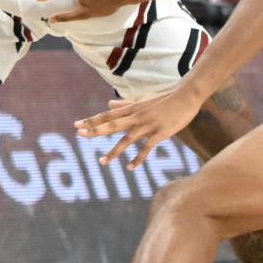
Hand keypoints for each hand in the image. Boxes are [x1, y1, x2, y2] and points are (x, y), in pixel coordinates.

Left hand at [75, 82, 204, 171]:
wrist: (186, 95)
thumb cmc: (164, 97)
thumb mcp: (142, 99)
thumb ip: (125, 104)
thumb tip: (108, 103)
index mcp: (131, 108)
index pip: (107, 115)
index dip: (92, 120)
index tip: (77, 125)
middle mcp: (136, 116)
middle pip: (111, 124)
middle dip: (95, 130)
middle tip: (79, 135)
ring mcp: (147, 125)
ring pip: (126, 139)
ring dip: (113, 151)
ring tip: (101, 161)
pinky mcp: (159, 133)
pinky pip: (146, 148)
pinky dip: (138, 158)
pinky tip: (130, 167)